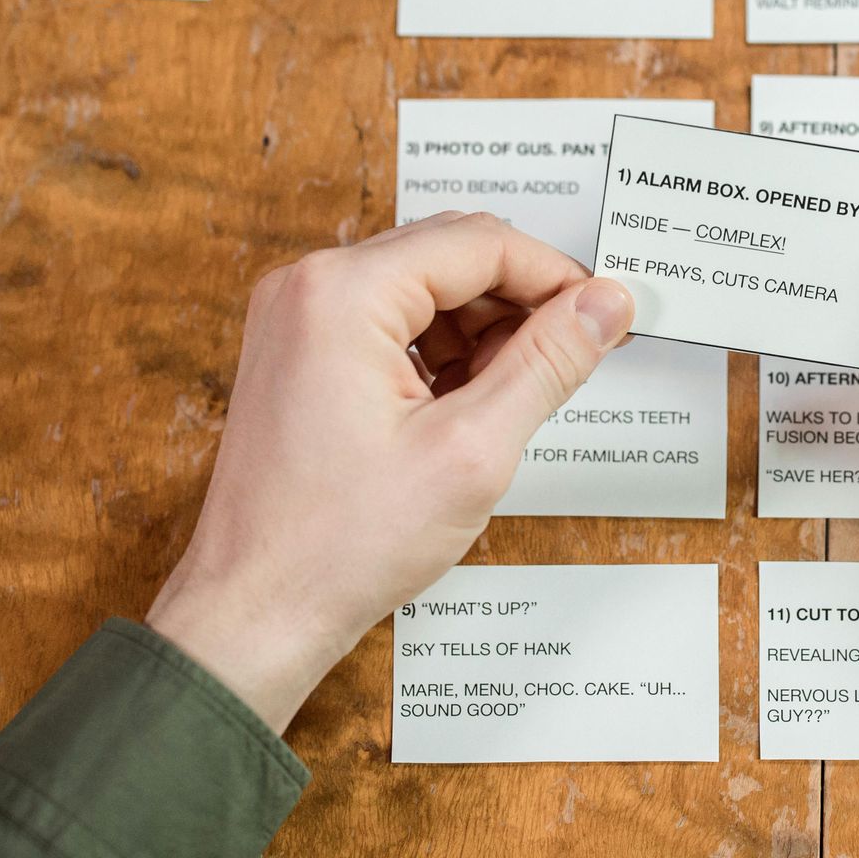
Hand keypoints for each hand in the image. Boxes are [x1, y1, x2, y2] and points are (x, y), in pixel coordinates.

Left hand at [146, 212, 633, 730]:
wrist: (254, 614)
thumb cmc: (337, 546)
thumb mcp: (472, 449)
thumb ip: (548, 362)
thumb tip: (605, 305)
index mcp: (342, 294)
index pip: (480, 242)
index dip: (555, 276)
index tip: (603, 314)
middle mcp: (309, 289)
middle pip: (451, 254)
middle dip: (520, 302)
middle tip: (573, 354)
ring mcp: (297, 320)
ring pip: (425, 287)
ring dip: (482, 330)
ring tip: (511, 399)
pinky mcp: (301, 353)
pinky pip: (392, 321)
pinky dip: (441, 352)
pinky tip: (466, 408)